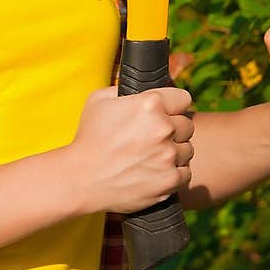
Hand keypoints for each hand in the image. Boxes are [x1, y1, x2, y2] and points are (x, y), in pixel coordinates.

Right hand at [68, 84, 194, 215]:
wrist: (82, 179)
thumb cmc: (88, 138)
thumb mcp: (99, 100)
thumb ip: (125, 89)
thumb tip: (141, 89)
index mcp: (150, 104)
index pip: (183, 99)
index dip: (173, 106)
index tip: (167, 114)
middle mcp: (164, 128)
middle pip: (187, 125)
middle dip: (174, 130)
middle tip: (154, 138)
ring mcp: (168, 155)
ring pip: (187, 149)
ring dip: (174, 152)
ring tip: (152, 157)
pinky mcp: (170, 180)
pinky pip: (185, 172)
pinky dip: (173, 173)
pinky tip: (155, 171)